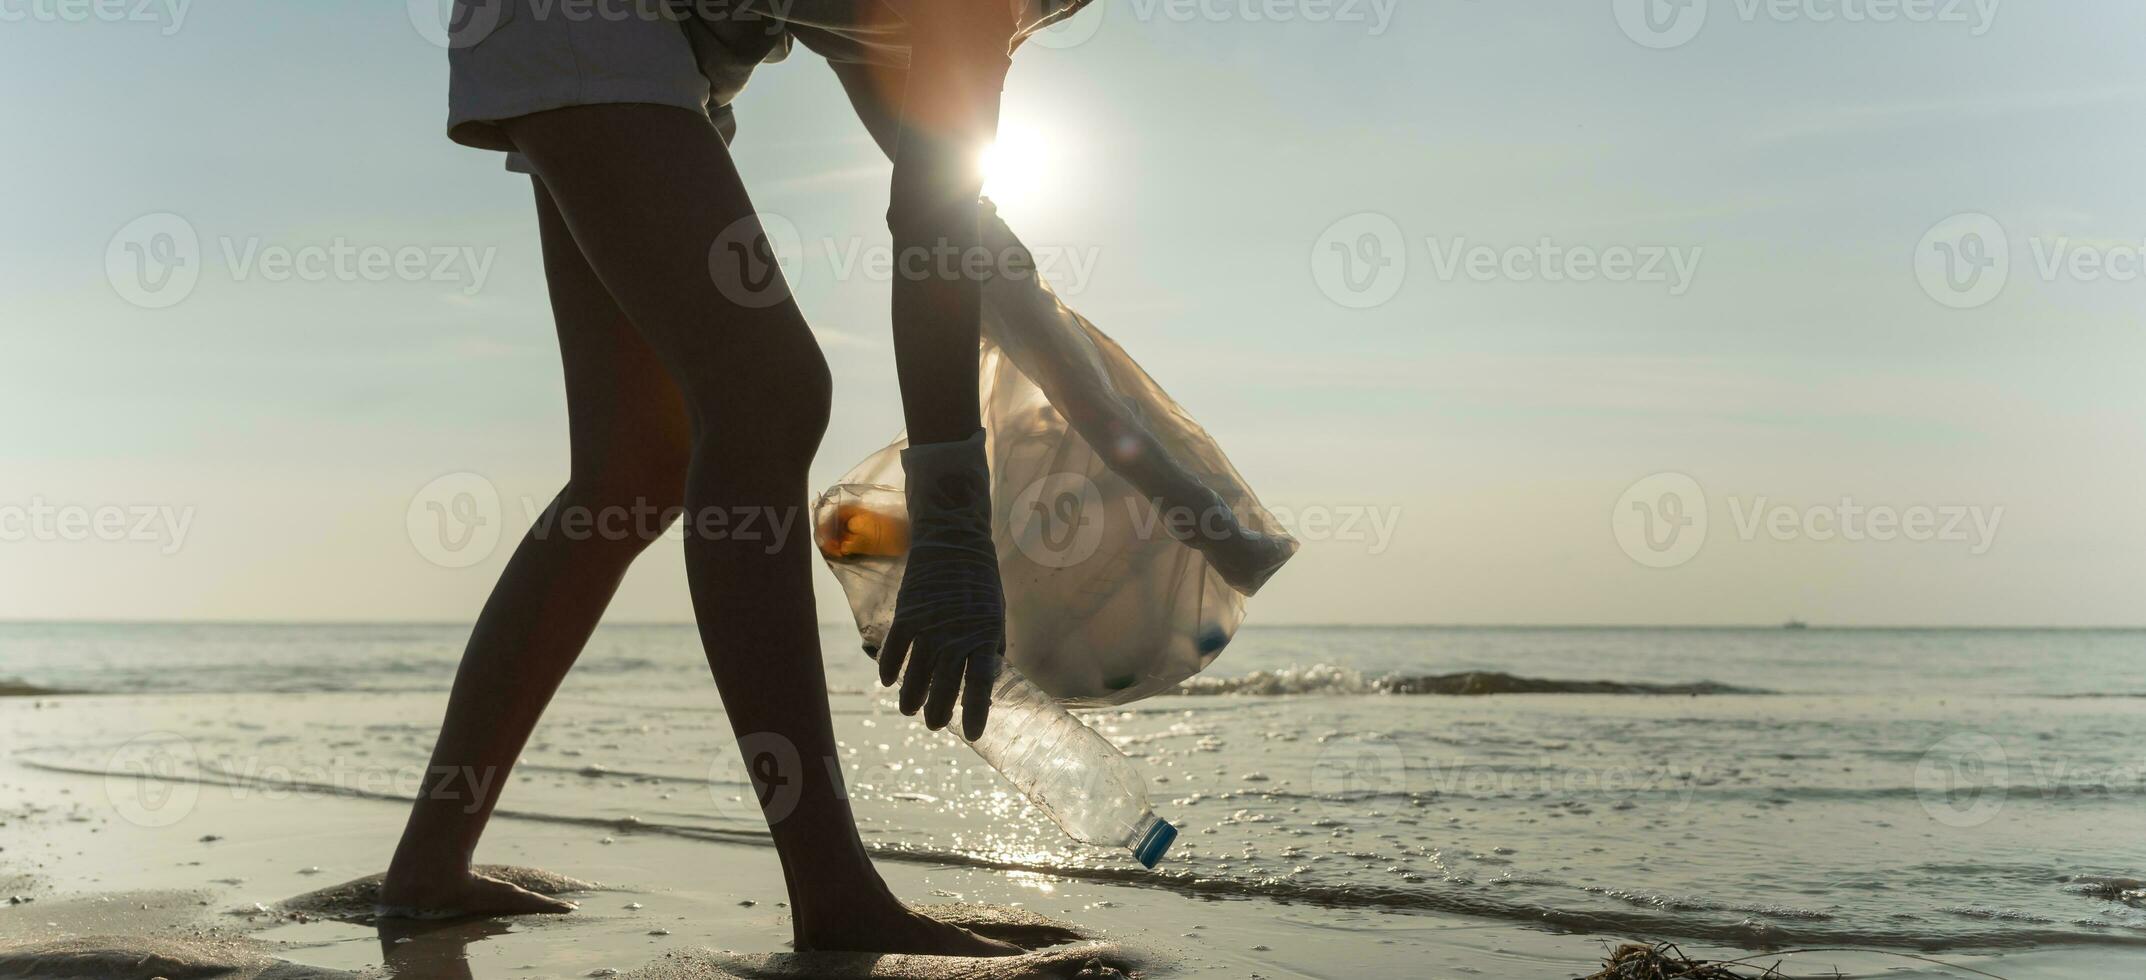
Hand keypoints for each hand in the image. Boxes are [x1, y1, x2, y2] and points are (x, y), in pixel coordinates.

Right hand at [877, 431, 1004, 739]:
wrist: (954, 536)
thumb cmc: (979, 577)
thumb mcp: (994, 611)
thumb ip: (991, 644)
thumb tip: (988, 674)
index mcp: (983, 636)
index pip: (979, 684)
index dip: (975, 712)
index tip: (972, 734)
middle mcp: (955, 635)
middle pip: (944, 685)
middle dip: (938, 710)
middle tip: (934, 725)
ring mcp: (929, 625)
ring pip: (915, 673)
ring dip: (910, 696)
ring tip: (909, 711)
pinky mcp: (907, 612)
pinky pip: (894, 649)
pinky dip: (890, 667)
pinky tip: (889, 681)